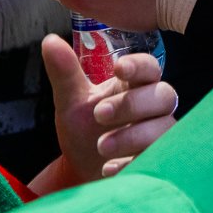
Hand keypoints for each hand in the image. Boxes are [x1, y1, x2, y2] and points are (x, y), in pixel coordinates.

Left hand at [39, 41, 176, 183]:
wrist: (82, 170)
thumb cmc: (84, 128)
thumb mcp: (70, 101)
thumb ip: (65, 73)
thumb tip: (50, 41)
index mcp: (134, 85)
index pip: (149, 67)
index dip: (139, 65)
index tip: (118, 68)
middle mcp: (152, 107)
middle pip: (163, 96)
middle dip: (132, 104)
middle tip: (99, 114)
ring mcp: (158, 134)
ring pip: (163, 128)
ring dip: (133, 136)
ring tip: (102, 146)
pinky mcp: (156, 160)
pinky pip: (157, 159)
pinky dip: (132, 162)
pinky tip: (109, 168)